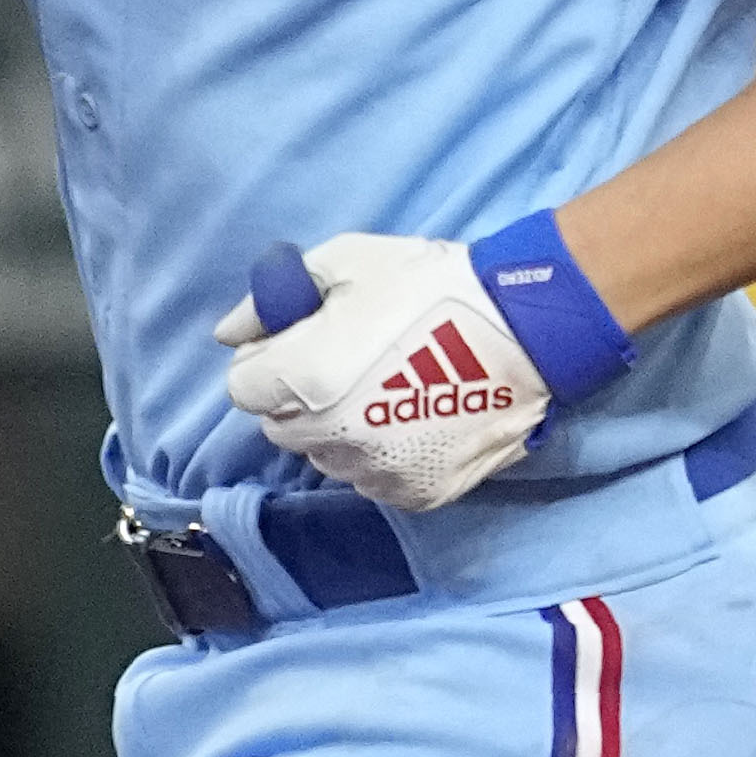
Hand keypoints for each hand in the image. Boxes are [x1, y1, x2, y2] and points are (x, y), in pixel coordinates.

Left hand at [219, 233, 560, 510]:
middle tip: (344, 362)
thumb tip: (229, 333)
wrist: (526, 326)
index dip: (268, 361)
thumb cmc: (430, 284)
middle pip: (281, 428)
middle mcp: (332, 434)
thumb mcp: (344, 263)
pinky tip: (414, 414)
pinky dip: (382, 454)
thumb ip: (274, 300)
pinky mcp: (416, 493)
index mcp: (304, 378)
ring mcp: (376, 470)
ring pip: (328, 457)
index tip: (301, 342)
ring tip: (385, 388)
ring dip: (339, 429)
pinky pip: (374, 479)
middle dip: (298, 397)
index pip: (244, 389)